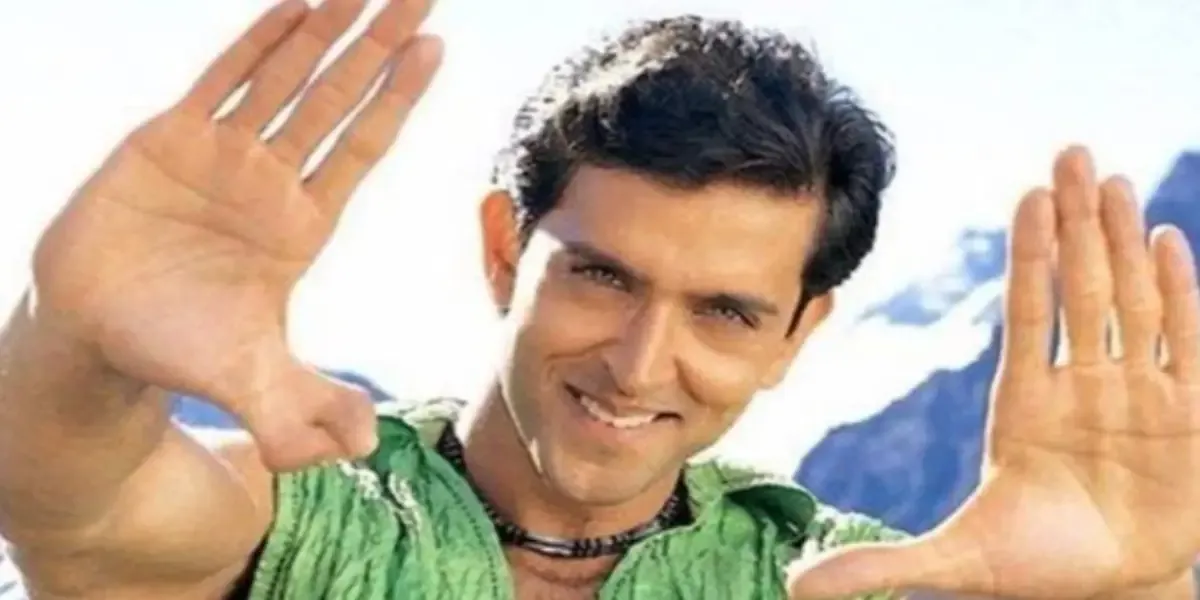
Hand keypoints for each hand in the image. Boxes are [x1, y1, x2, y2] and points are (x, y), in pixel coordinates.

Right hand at [30, 0, 441, 471]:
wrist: (95, 337)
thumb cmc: (179, 355)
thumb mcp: (251, 390)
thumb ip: (306, 414)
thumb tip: (366, 446)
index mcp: (301, 225)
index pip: (360, 148)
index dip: (396, 99)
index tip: (433, 48)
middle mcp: (270, 180)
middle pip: (337, 99)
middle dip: (378, 46)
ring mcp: (221, 154)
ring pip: (284, 77)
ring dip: (324, 29)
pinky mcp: (166, 140)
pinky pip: (220, 79)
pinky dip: (255, 42)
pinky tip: (293, 4)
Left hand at [788, 146, 1199, 598]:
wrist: (1118, 591)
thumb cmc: (1040, 569)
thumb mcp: (958, 565)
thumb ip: (882, 566)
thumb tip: (795, 588)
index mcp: (1026, 404)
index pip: (1026, 312)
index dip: (1030, 255)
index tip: (1027, 196)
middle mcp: (1081, 385)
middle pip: (1080, 287)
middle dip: (1078, 221)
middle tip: (1073, 151)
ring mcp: (1136, 395)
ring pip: (1130, 300)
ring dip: (1125, 240)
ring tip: (1116, 178)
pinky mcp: (1187, 416)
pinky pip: (1183, 343)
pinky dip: (1181, 294)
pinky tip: (1168, 239)